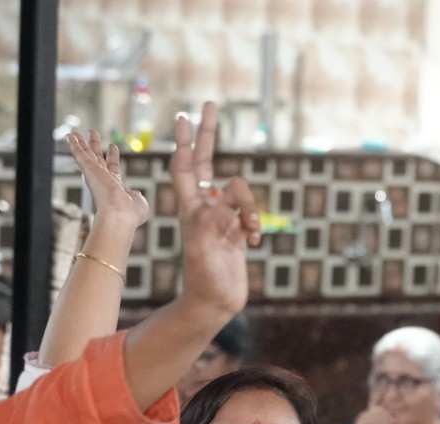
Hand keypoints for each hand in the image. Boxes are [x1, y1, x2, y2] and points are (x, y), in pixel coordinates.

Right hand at [68, 131, 149, 231]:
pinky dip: (74, 145)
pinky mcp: (89, 170)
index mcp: (115, 187)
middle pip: (97, 158)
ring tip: (75, 133)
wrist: (119, 216)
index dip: (112, 156)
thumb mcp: (139, 202)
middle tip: (93, 133)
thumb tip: (135, 194)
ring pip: (86, 155)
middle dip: (95, 146)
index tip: (113, 146)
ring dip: (81, 143)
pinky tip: (70, 136)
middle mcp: (103, 180)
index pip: (112, 168)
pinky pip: (80, 155)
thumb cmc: (129, 215)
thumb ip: (137, 196)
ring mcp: (95, 175)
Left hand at [170, 102, 262, 318]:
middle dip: (208, 134)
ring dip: (250, 209)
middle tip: (209, 104)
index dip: (185, 140)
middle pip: (207, 162)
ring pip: (241, 193)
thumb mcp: (208, 239)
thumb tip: (232, 187)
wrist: (213, 303)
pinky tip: (253, 241)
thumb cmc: (204, 275)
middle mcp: (203, 207)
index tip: (183, 115)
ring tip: (248, 232)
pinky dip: (256, 225)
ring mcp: (221, 218)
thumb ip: (220, 211)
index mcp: (189, 206)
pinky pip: (251, 216)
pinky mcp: (235, 231)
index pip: (185, 165)